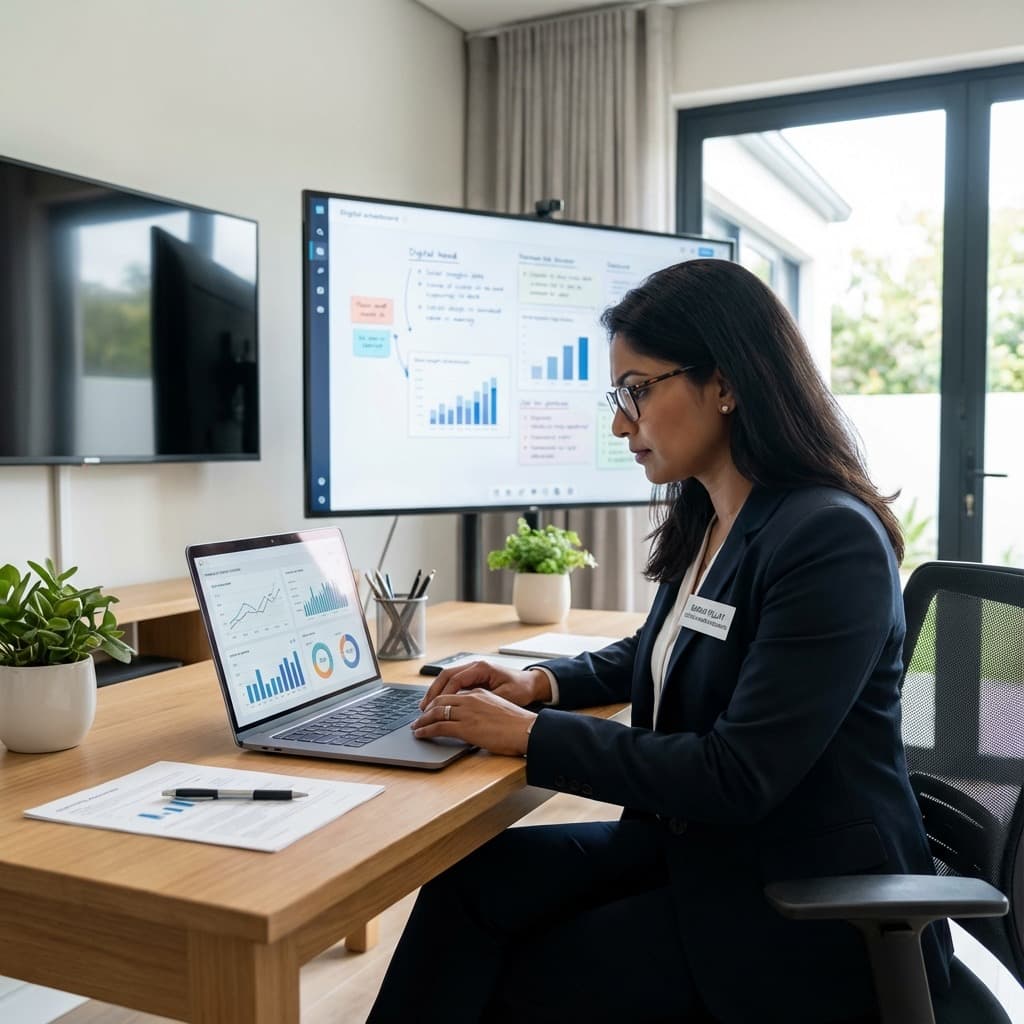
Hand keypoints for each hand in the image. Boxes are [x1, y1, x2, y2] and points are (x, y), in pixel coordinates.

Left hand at [412, 688, 536, 755]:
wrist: (527, 730)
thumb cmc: (518, 724)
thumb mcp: (499, 709)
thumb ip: (484, 710)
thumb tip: (476, 719)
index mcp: (479, 693)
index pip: (452, 693)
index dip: (437, 701)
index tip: (431, 708)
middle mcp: (471, 699)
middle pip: (440, 700)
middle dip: (426, 709)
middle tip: (419, 718)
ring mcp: (467, 713)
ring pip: (436, 712)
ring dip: (423, 720)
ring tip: (416, 727)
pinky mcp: (465, 727)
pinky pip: (439, 727)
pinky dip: (426, 730)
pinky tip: (421, 734)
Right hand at [420, 661, 550, 710]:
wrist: (532, 684)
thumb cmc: (521, 689)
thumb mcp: (505, 696)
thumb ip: (485, 699)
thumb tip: (467, 706)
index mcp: (481, 668)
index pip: (455, 679)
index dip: (443, 694)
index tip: (434, 708)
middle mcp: (475, 666)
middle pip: (446, 676)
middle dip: (433, 692)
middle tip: (423, 708)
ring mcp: (473, 671)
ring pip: (447, 678)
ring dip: (436, 692)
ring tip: (426, 707)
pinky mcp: (474, 677)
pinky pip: (454, 683)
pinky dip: (444, 692)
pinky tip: (439, 704)